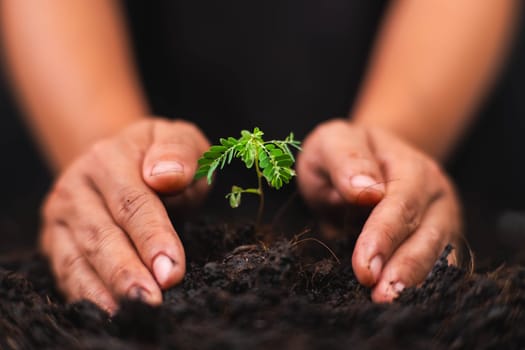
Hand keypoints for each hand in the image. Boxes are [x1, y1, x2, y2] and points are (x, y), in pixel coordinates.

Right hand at [40, 118, 209, 311]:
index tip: (172, 270)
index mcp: (108, 157)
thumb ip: (180, 152)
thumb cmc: (159, 156)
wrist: (121, 159)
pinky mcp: (55, 240)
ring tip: (133, 311)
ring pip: (79, 258)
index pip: (132, 202)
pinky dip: (87, 294)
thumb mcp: (178, 139)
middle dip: (127, 271)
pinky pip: (67, 272)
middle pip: (101, 235)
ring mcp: (61, 215)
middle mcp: (77, 186)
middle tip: (151, 300)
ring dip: (106, 289)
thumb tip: (167, 176)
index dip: (152, 238)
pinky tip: (111, 311)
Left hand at [296, 119, 461, 301]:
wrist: (365, 158)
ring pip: (437, 254)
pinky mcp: (439, 240)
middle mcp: (433, 192)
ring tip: (390, 303)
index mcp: (408, 164)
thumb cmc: (343, 153)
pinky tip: (404, 302)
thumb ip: (345, 159)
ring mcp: (440, 218)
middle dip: (404, 267)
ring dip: (415, 281)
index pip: (400, 202)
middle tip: (381, 296)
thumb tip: (364, 191)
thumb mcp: (332, 141)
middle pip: (426, 233)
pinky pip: (437, 265)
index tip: (365, 267)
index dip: (384, 235)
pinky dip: (422, 285)